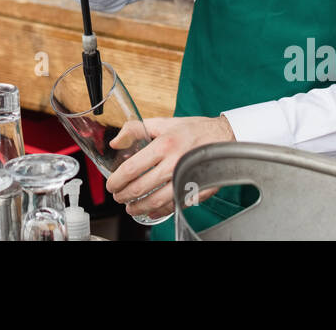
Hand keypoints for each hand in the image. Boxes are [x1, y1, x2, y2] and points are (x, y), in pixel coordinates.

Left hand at [104, 115, 235, 221]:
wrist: (224, 137)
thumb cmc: (193, 130)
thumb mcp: (163, 122)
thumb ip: (135, 129)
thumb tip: (115, 142)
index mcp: (163, 145)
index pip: (132, 168)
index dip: (117, 180)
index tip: (111, 185)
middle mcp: (173, 163)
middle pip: (140, 188)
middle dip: (124, 196)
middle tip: (118, 197)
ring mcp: (185, 178)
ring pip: (155, 201)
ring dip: (138, 207)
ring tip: (130, 207)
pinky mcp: (195, 190)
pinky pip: (173, 205)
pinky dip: (159, 211)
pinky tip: (151, 211)